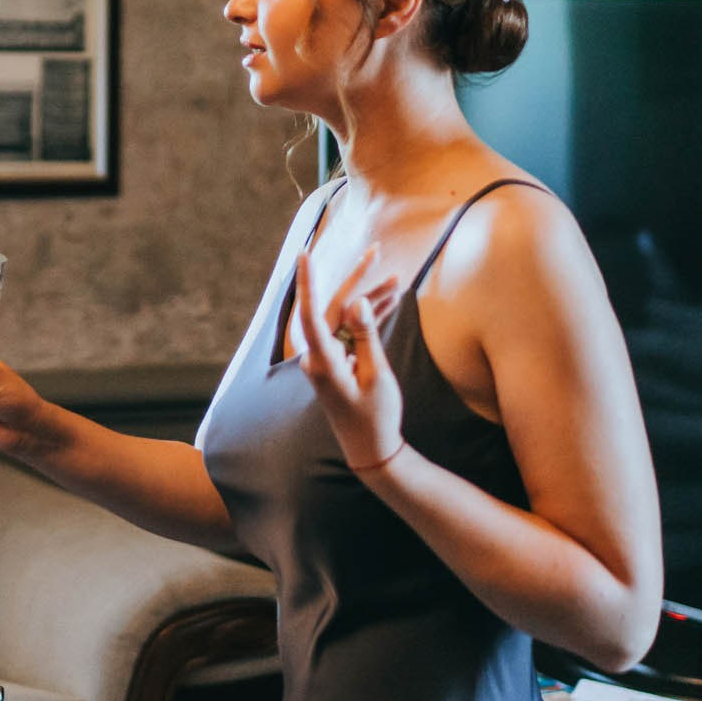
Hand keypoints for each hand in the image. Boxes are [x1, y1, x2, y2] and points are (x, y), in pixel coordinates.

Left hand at [293, 246, 405, 471]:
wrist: (371, 449)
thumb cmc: (375, 416)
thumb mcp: (376, 374)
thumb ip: (365, 335)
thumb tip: (355, 301)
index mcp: (322, 362)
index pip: (311, 313)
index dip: (309, 282)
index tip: (305, 254)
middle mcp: (318, 357)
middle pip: (335, 309)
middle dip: (357, 280)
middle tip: (376, 251)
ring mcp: (327, 360)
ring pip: (346, 319)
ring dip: (370, 299)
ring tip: (396, 279)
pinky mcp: (338, 362)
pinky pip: (351, 333)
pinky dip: (369, 318)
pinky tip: (390, 300)